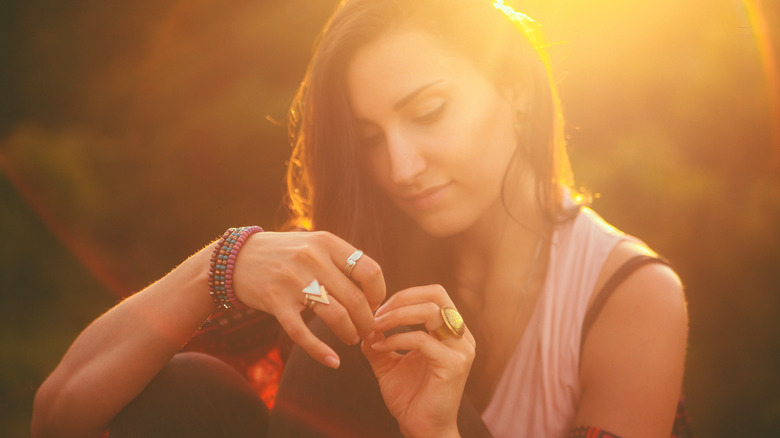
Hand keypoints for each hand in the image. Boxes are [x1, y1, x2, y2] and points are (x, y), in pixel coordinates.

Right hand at [231, 231, 385, 367]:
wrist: (235, 258)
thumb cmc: (283, 254)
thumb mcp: (313, 244)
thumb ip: (339, 259)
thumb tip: (373, 285)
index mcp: (326, 242)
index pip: (370, 271)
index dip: (378, 294)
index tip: (374, 305)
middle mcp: (312, 259)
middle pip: (356, 299)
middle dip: (367, 321)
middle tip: (368, 331)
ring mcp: (293, 281)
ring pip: (336, 316)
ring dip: (350, 334)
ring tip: (352, 339)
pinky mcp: (275, 302)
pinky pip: (302, 333)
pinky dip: (320, 352)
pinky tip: (333, 362)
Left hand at [361, 285, 474, 437]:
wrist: (421, 429)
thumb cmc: (409, 397)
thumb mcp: (388, 363)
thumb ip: (379, 341)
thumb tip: (364, 323)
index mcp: (451, 331)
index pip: (433, 294)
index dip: (404, 295)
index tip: (378, 310)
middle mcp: (461, 336)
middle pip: (436, 294)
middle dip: (401, 298)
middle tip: (376, 313)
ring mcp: (461, 349)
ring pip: (431, 311)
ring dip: (397, 315)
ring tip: (375, 326)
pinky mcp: (454, 365)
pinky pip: (421, 340)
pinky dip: (396, 339)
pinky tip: (380, 347)